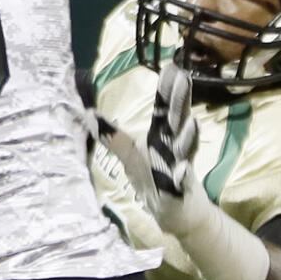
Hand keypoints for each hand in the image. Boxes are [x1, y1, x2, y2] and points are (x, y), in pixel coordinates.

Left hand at [99, 61, 211, 238]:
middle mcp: (175, 147)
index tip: (173, 65)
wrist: (176, 214)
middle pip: (178, 120)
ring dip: (187, 136)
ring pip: (185, 149)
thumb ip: (113, 136)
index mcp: (163, 136)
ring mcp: (180, 168)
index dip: (167, 89)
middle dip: (180, 100)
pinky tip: (182, 172)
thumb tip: (89, 114)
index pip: (165, 108)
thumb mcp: (130, 156)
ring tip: (191, 123)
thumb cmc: (154, 178)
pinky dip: (182, 177)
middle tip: (184, 77)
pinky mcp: (182, 192)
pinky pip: (182, 184)